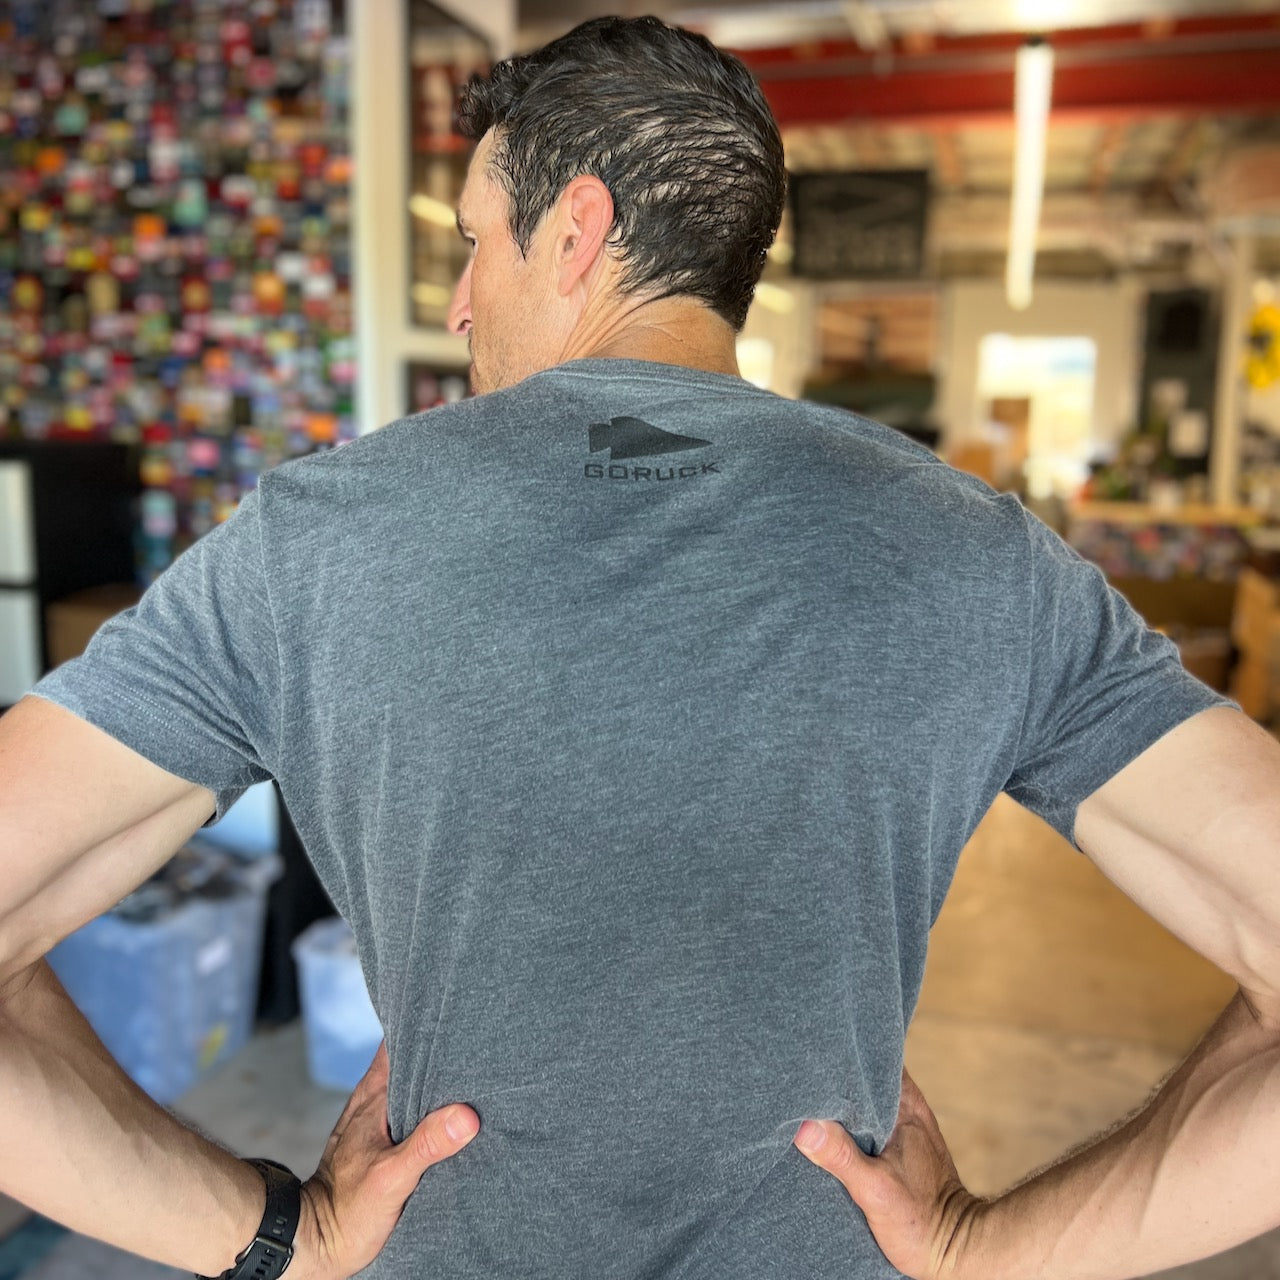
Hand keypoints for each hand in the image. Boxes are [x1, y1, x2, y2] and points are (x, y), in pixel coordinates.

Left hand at [293, 1043, 478, 1279]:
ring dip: (430, 1078)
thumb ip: (427, 1144)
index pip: (400, 1046)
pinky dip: (424, 1103)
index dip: (427, 1031)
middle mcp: (371, 1101)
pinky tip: (445, 1111)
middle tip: (474, 1046)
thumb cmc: (348, 1212)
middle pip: (407, 1061)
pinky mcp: (377, 1140)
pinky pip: (405, 1108)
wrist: (317, 1244)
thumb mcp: (393, 1178)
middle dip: (435, 1051)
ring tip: (467, 1073)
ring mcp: (372, 1119)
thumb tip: (466, 1116)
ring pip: (406, 1084)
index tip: (460, 1025)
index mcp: (374, 1098)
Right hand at [793, 1069, 982, 1279]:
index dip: (838, 1059)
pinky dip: (848, 1122)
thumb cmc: (920, 1222)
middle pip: (862, 1079)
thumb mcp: (874, 1189)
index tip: (808, 1060)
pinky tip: (827, 1131)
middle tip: (800, 1083)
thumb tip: (804, 1126)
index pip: (868, 1063)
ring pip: (864, 1100)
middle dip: (834, 1079)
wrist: (954, 1252)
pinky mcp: (897, 1145)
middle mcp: (906, 1107)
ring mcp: (903, 1125)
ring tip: (807, 1103)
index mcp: (904, 1104)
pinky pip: (867, 1120)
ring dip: (840, 1102)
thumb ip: (841, 1155)